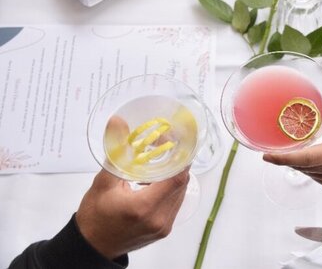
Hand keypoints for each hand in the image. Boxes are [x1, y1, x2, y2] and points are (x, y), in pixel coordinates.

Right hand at [76, 132, 188, 260]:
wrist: (92, 246)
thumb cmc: (94, 217)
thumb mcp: (102, 182)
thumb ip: (115, 152)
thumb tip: (118, 122)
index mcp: (144, 207)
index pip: (176, 178)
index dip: (181, 159)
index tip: (178, 143)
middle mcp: (159, 219)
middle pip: (181, 184)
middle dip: (177, 164)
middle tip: (168, 147)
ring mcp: (164, 226)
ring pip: (180, 193)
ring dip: (175, 177)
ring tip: (162, 162)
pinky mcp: (164, 229)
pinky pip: (175, 203)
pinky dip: (170, 189)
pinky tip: (157, 181)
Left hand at [263, 107, 321, 190]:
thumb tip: (302, 103)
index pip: (306, 158)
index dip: (284, 158)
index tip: (266, 155)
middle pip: (303, 166)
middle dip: (286, 157)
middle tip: (270, 148)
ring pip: (308, 172)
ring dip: (298, 162)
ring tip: (290, 149)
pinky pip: (316, 176)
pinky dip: (310, 167)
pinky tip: (312, 156)